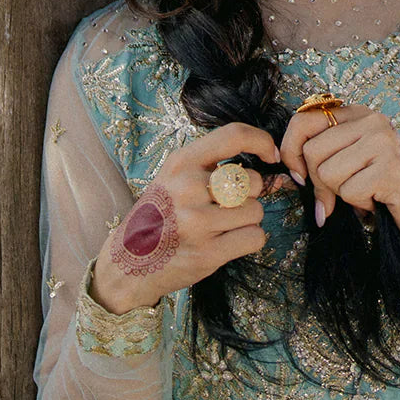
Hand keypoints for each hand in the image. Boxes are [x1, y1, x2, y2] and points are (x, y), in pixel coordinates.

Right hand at [91, 122, 294, 313]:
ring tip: (220, 227)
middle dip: (249, 196)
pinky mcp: (208, 252)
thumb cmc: (161, 216)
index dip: (261, 141)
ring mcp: (197, 221)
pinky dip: (248, 241)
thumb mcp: (174, 178)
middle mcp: (188, 188)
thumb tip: (270, 158)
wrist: (128, 264)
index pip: (234, 135)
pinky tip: (226, 243)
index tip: (271, 155)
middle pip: (253, 182)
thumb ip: (211, 166)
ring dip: (247, 221)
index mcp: (181, 163)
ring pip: (257, 212)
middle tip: (225, 207)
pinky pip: (255, 237)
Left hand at [279, 103, 399, 241]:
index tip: (298, 175)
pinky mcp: (390, 168)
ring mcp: (383, 142)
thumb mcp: (347, 162)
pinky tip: (377, 199)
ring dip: (341, 194)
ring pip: (328, 173)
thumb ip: (321, 155)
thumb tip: (291, 172)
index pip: (303, 121)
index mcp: (358, 113)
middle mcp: (372, 121)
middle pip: (312, 152)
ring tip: (365, 191)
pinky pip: (349, 192)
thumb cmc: (379, 186)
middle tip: (342, 192)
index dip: (290, 151)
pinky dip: (359, 204)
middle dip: (320, 182)